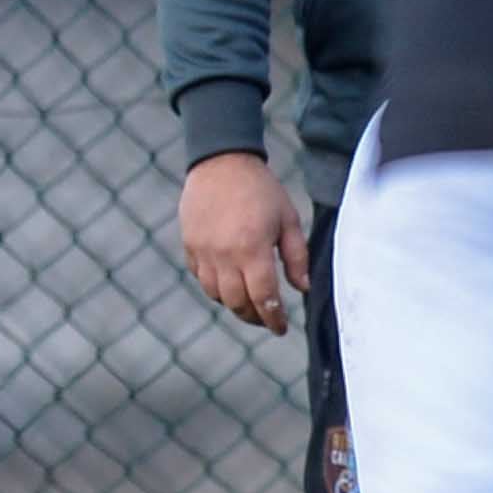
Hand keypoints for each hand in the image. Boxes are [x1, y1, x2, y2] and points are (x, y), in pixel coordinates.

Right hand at [178, 152, 310, 334]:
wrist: (222, 162)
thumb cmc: (262, 190)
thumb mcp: (288, 219)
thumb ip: (296, 257)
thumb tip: (302, 289)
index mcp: (253, 249)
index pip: (264, 298)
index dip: (273, 319)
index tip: (281, 329)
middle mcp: (225, 255)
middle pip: (237, 303)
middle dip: (254, 317)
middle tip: (267, 319)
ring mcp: (203, 251)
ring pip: (216, 295)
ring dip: (234, 305)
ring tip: (250, 304)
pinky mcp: (190, 245)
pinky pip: (201, 278)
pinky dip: (215, 288)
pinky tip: (229, 284)